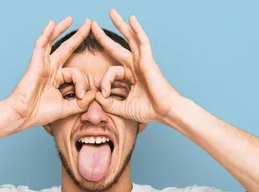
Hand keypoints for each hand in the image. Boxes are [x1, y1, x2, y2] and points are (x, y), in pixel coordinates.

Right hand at [6, 17, 95, 130]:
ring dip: (62, 29)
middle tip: (89, 24)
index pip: (76, 73)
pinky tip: (52, 24)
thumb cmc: (41, 113)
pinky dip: (46, 34)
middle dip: (78, 36)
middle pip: (66, 48)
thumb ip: (81, 102)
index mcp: (57, 79)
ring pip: (53, 42)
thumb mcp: (67, 108)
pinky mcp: (35, 64)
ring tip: (71, 18)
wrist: (23, 116)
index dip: (83, 83)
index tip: (81, 96)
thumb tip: (94, 94)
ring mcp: (43, 65)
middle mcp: (50, 69)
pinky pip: (41, 45)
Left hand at [91, 9, 179, 123]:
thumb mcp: (122, 108)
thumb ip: (108, 103)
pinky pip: (142, 41)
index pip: (111, 71)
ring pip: (130, 38)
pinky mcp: (148, 60)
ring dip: (120, 24)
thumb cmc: (148, 110)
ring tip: (111, 12)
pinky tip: (131, 19)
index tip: (104, 94)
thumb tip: (96, 96)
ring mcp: (143, 61)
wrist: (165, 112)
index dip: (104, 81)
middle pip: (118, 46)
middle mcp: (136, 65)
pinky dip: (137, 30)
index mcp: (131, 75)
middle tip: (93, 24)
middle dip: (105, 35)